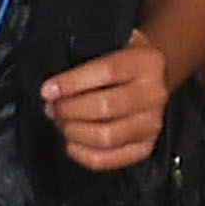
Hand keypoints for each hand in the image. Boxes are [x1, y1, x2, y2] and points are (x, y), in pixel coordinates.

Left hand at [43, 32, 171, 174]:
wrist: (155, 76)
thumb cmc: (124, 62)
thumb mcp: (112, 47)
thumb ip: (85, 61)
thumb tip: (53, 88)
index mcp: (146, 63)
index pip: (106, 72)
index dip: (72, 83)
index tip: (48, 90)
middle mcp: (154, 94)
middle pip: (105, 107)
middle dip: (69, 109)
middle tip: (53, 107)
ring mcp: (152, 124)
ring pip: (107, 136)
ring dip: (74, 132)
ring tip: (61, 122)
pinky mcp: (145, 147)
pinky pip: (109, 159)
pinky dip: (82, 154)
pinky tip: (71, 142)